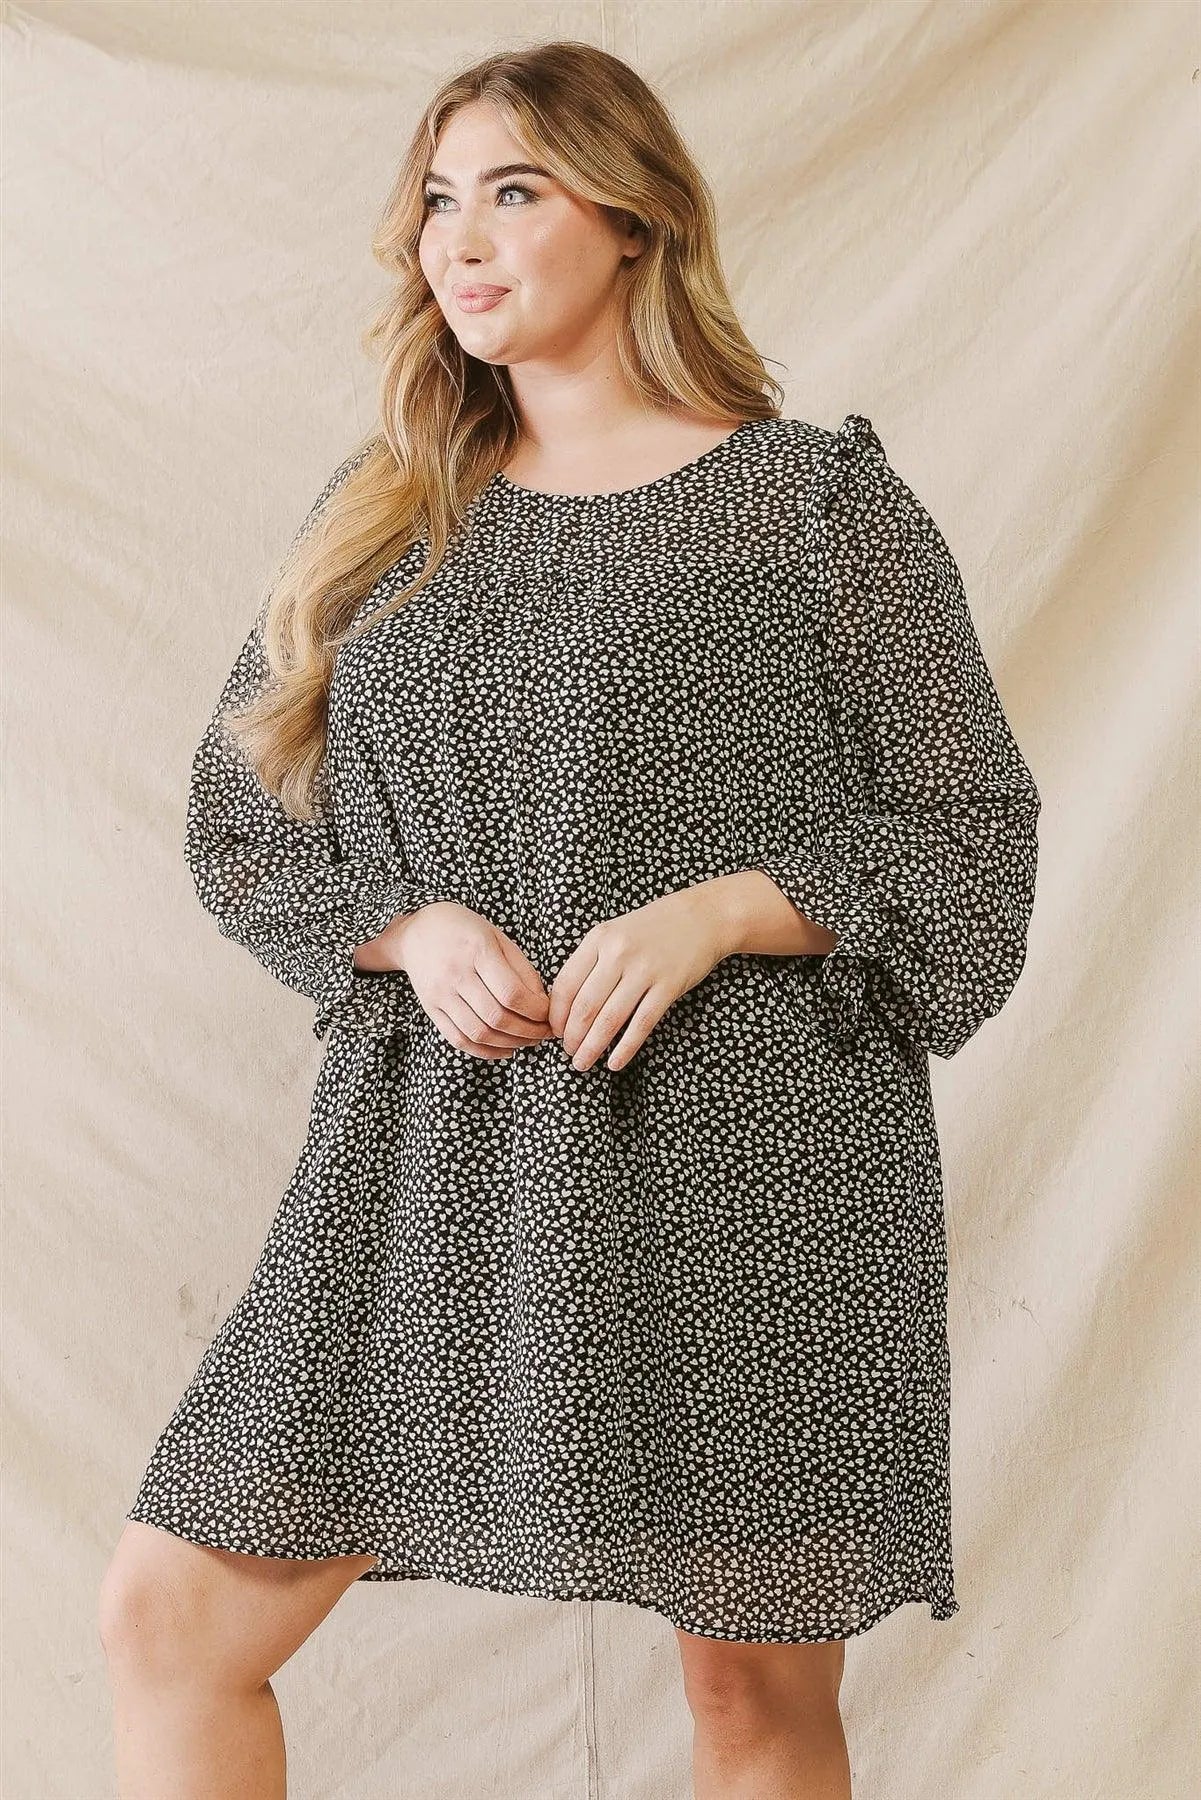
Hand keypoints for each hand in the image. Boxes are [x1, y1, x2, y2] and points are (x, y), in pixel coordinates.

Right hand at [365, 902, 555, 1058]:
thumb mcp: (498, 937)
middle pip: (497, 1017)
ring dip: (510, 1044)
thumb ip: (522, 969)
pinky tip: (505, 1049)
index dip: (536, 1011)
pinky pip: (458, 1040)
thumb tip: (542, 1004)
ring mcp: (440, 994)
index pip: (512, 993)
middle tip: (544, 1033)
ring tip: (528, 1041)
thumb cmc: (465, 931)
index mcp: (478, 950)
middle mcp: (456, 974)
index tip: (549, 1015)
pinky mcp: (430, 1009)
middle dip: (528, 1032)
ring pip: (478, 1033)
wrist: (417, 931)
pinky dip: (485, 1052)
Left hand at [548, 886, 731, 1072]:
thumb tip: (566, 1005)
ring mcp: (645, 970)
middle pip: (585, 1006)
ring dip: (592, 1047)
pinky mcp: (669, 986)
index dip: (556, 1014)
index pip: (566, 984)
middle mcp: (618, 953)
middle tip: (568, 1053)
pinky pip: (641, 1024)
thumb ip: (591, 962)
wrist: (702, 917)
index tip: (555, 1032)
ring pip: (610, 1019)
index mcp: (598, 939)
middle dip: (572, 1037)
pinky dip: (625, 1048)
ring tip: (583, 1063)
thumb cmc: (652, 928)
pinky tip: (615, 1063)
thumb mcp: (614, 933)